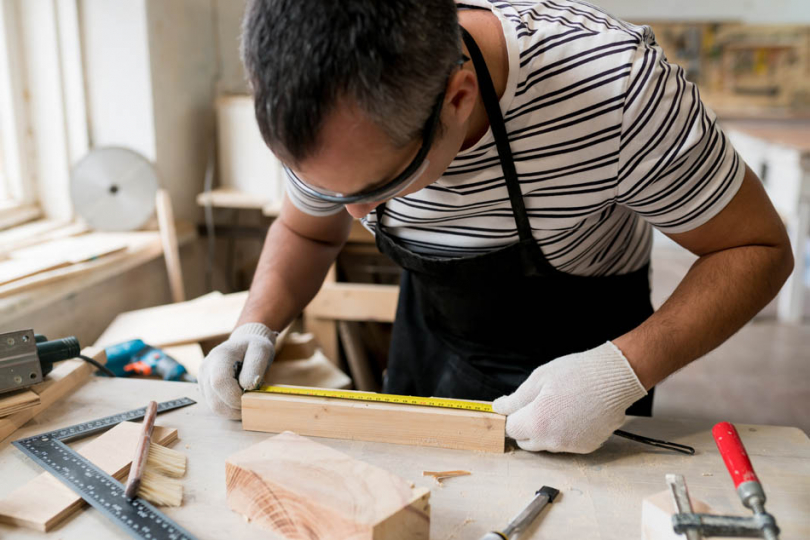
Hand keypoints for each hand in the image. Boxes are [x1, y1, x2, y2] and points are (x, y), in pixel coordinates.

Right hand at [198, 323, 278, 418]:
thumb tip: (247, 387)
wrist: (244, 345)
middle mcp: (206, 368)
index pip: (220, 382)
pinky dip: (229, 409)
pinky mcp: (204, 388)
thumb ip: (255, 367)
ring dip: (233, 410)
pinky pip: (215, 406)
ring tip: (248, 401)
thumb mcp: (261, 350)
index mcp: (219, 356)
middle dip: (236, 408)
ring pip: (214, 406)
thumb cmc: (253, 347)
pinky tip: (240, 400)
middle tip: (253, 404)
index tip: (251, 398)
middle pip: (215, 399)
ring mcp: (202, 379)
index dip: (234, 396)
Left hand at [492, 342, 646, 452]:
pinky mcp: (587, 447)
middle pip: (527, 442)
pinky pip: (567, 444)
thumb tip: (500, 408)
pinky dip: (565, 433)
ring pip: (547, 444)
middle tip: (537, 405)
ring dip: (546, 430)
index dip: (512, 416)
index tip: (517, 407)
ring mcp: (571, 446)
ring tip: (560, 406)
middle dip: (526, 426)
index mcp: (537, 422)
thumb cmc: (577, 373)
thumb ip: (516, 398)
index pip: (511, 429)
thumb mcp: (539, 379)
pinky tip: (574, 414)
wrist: (614, 378)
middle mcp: (553, 440)